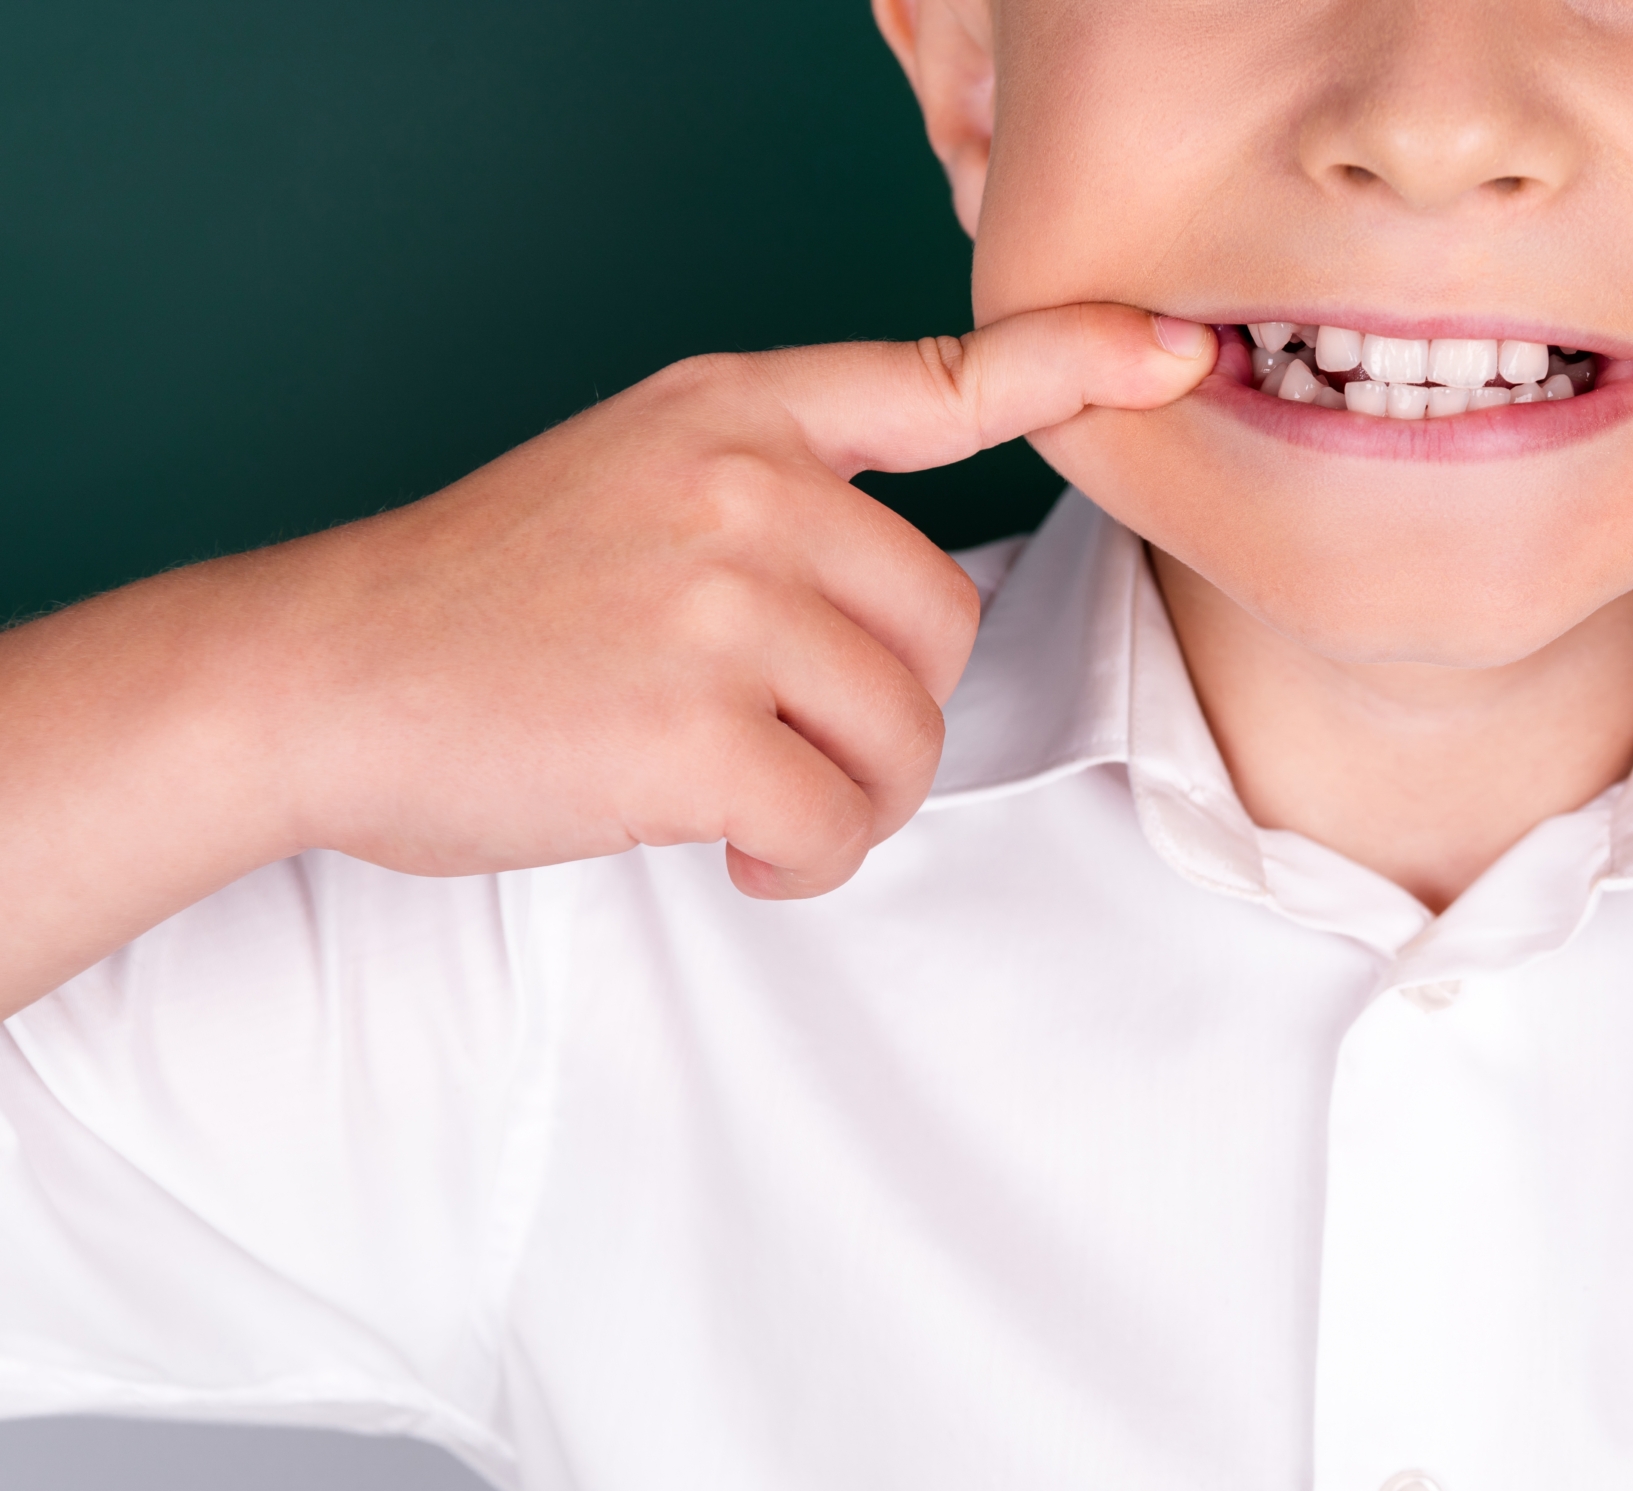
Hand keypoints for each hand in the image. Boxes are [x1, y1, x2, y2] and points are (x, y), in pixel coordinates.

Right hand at [0, 304, 1214, 1010]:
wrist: (319, 677)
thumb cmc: (485, 601)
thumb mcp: (633, 474)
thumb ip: (773, 490)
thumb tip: (903, 596)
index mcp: (737, 412)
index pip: (941, 378)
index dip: (1076, 362)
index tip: (1179, 354)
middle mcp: (743, 486)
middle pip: (942, 625)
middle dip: (887, 713)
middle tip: (786, 743)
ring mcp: (719, 602)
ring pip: (904, 735)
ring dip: (852, 797)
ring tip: (750, 795)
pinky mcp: (695, 729)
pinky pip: (839, 823)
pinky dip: (805, 861)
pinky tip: (736, 846)